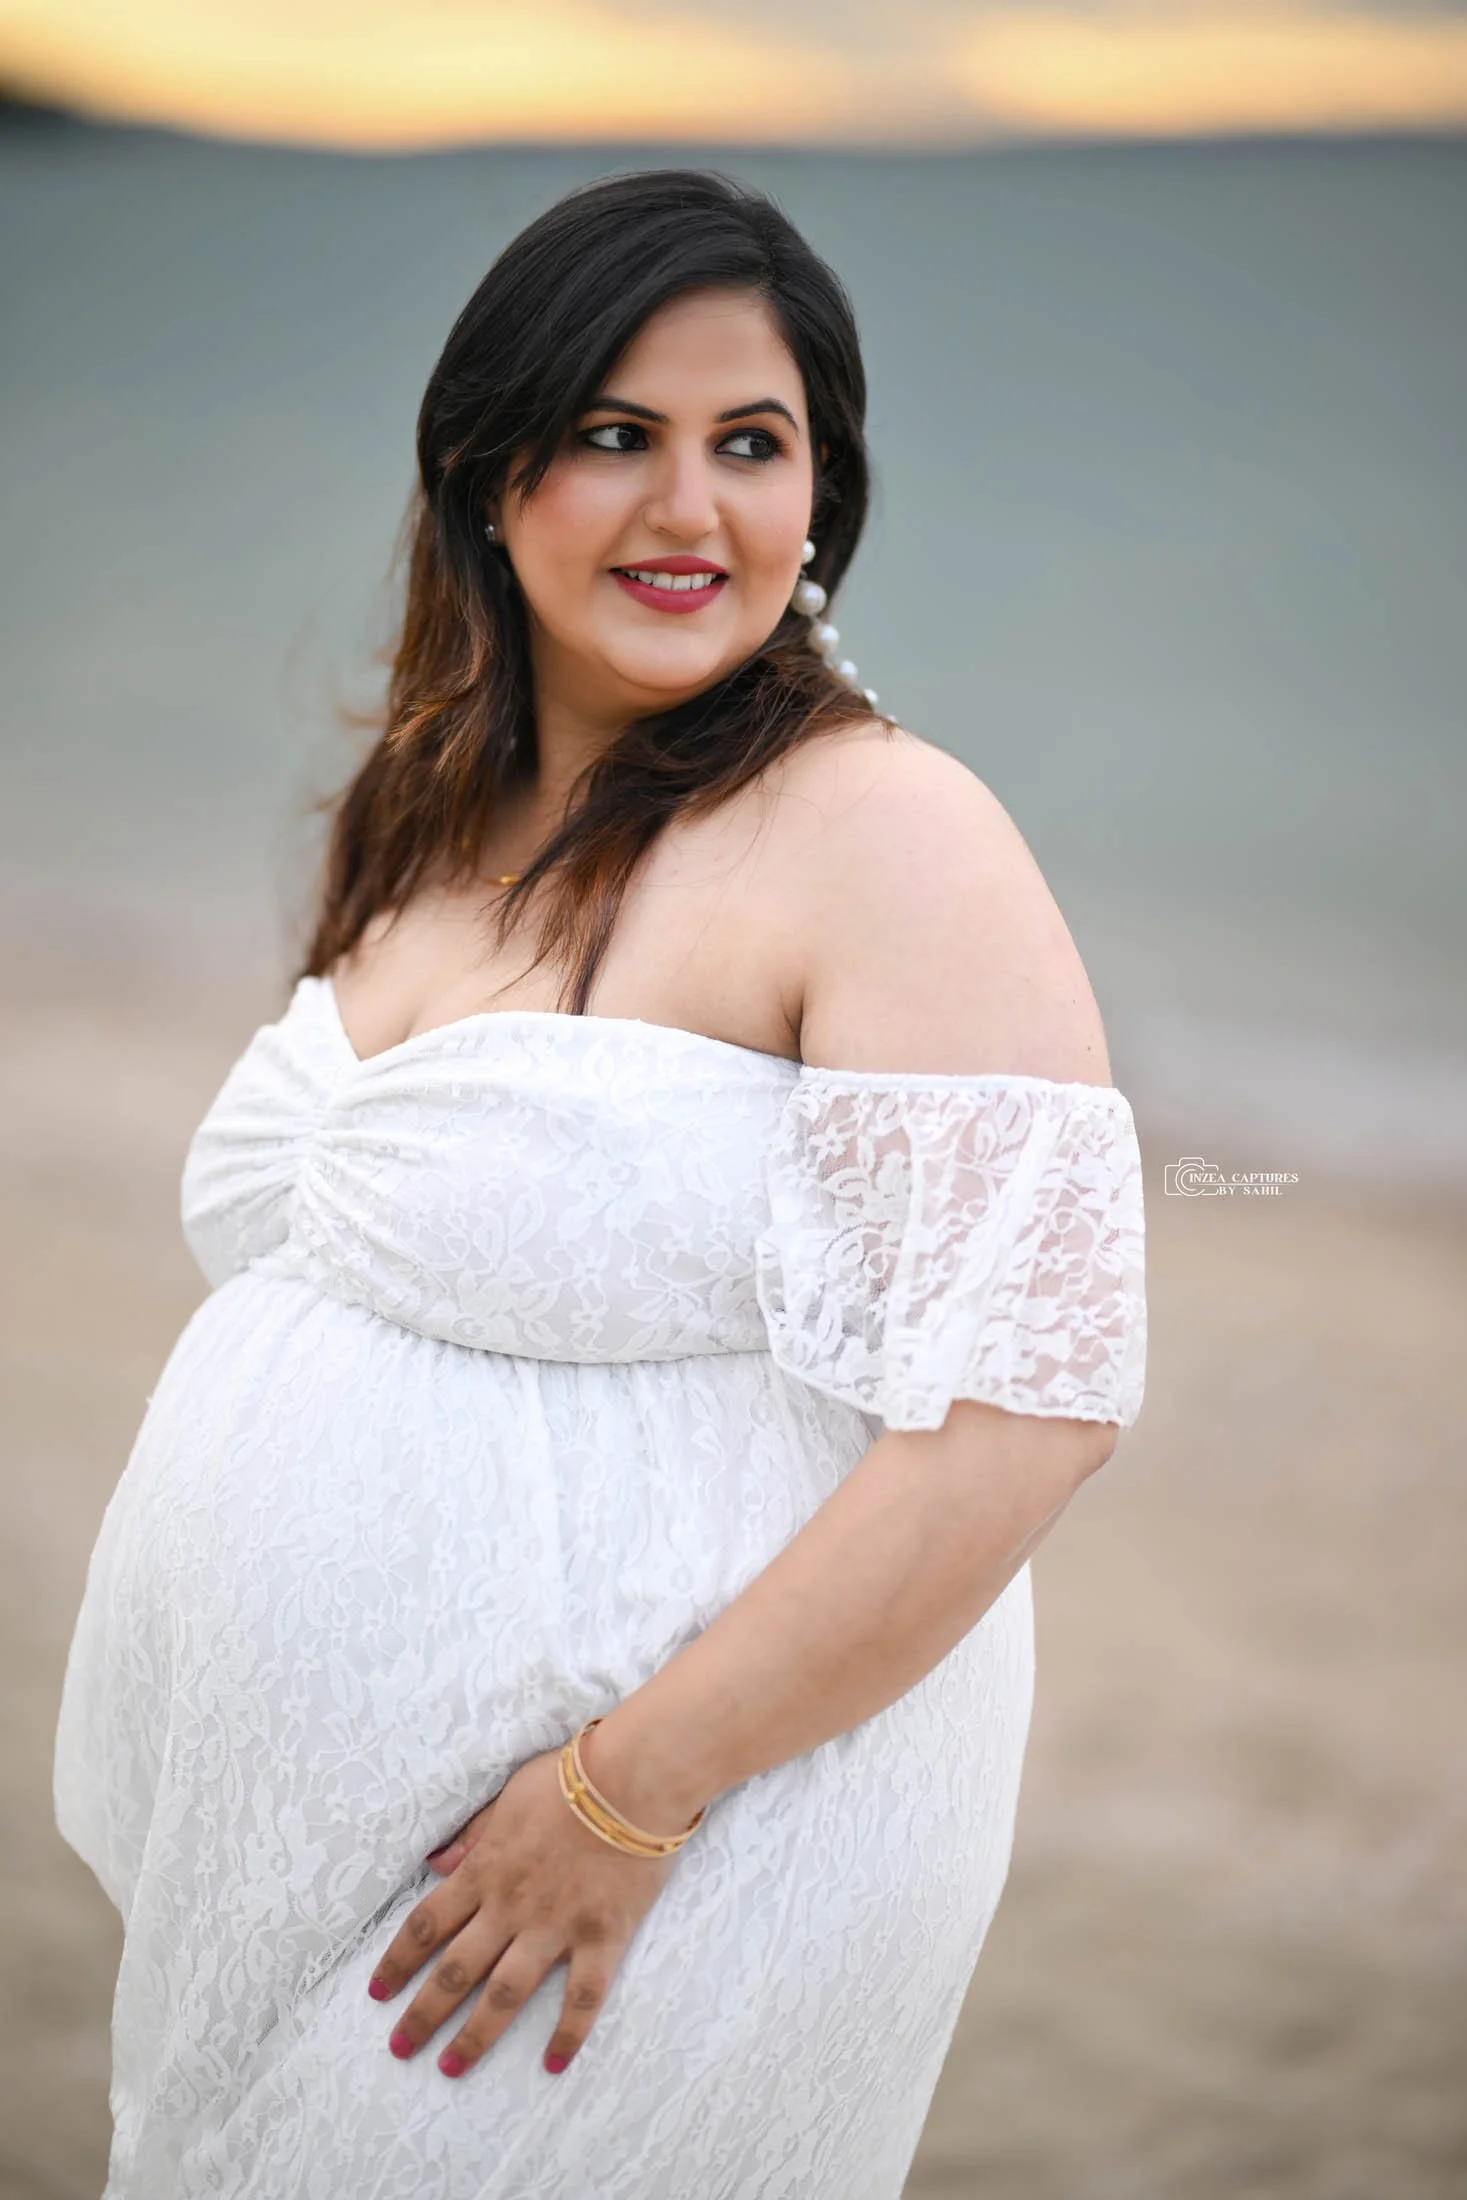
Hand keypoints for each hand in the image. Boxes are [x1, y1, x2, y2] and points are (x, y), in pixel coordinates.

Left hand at [368, 1743, 677, 2078]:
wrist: (634, 1777)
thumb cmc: (571, 1775)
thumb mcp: (508, 1795)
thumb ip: (472, 1833)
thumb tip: (435, 1863)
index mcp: (486, 1870)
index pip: (427, 1925)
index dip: (397, 1962)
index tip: (377, 1993)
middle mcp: (512, 1906)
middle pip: (455, 1971)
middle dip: (422, 2015)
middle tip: (399, 2049)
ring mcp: (557, 1927)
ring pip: (506, 1993)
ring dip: (474, 2036)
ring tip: (450, 2068)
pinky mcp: (603, 1937)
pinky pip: (583, 1997)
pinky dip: (567, 2034)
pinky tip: (552, 2064)